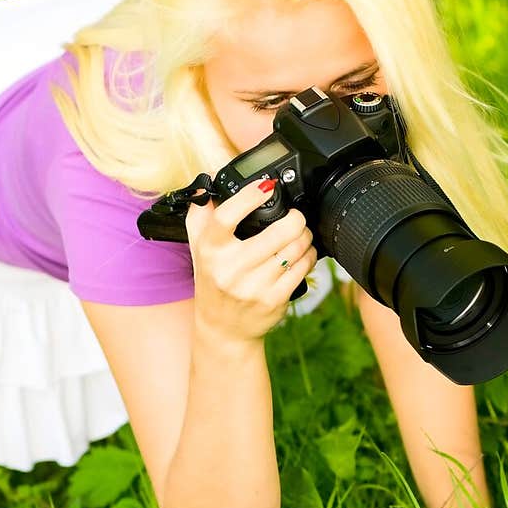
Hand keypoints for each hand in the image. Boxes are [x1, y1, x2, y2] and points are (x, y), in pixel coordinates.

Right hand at [185, 178, 317, 344]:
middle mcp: (230, 269)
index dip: (250, 196)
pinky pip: (302, 269)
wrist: (223, 328)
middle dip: (296, 219)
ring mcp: (253, 286)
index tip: (266, 186)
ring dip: (305, 236)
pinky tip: (303, 254)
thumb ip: (201, 213)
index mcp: (211, 250)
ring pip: (295, 249)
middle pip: (278, 232)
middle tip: (296, 217)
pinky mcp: (273, 300)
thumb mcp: (199, 247)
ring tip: (301, 234)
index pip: (226, 216)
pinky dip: (308, 256)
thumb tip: (209, 179)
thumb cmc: (213, 280)